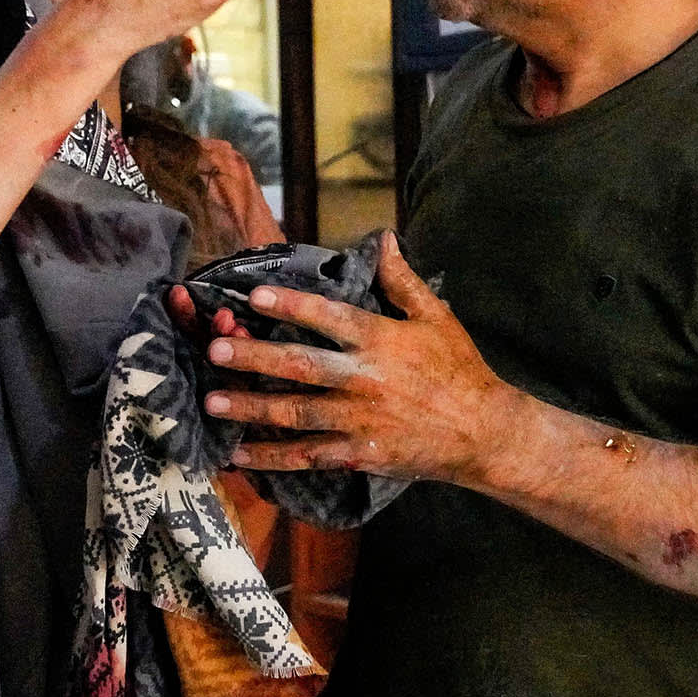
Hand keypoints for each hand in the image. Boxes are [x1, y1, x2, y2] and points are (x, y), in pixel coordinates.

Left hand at [200, 232, 522, 485]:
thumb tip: (384, 238)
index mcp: (381, 341)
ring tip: (212, 403)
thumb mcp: (437, 318)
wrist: (485, 432)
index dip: (290, 306)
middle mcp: (364, 379)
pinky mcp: (359, 453)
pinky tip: (240, 455)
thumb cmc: (460, 369)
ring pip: (295, 413)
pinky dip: (273, 457)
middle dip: (254, 359)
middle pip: (300, 367)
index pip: (329, 318)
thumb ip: (403, 280)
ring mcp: (359, 419)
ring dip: (251, 409)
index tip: (254, 296)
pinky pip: (308, 455)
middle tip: (214, 352)